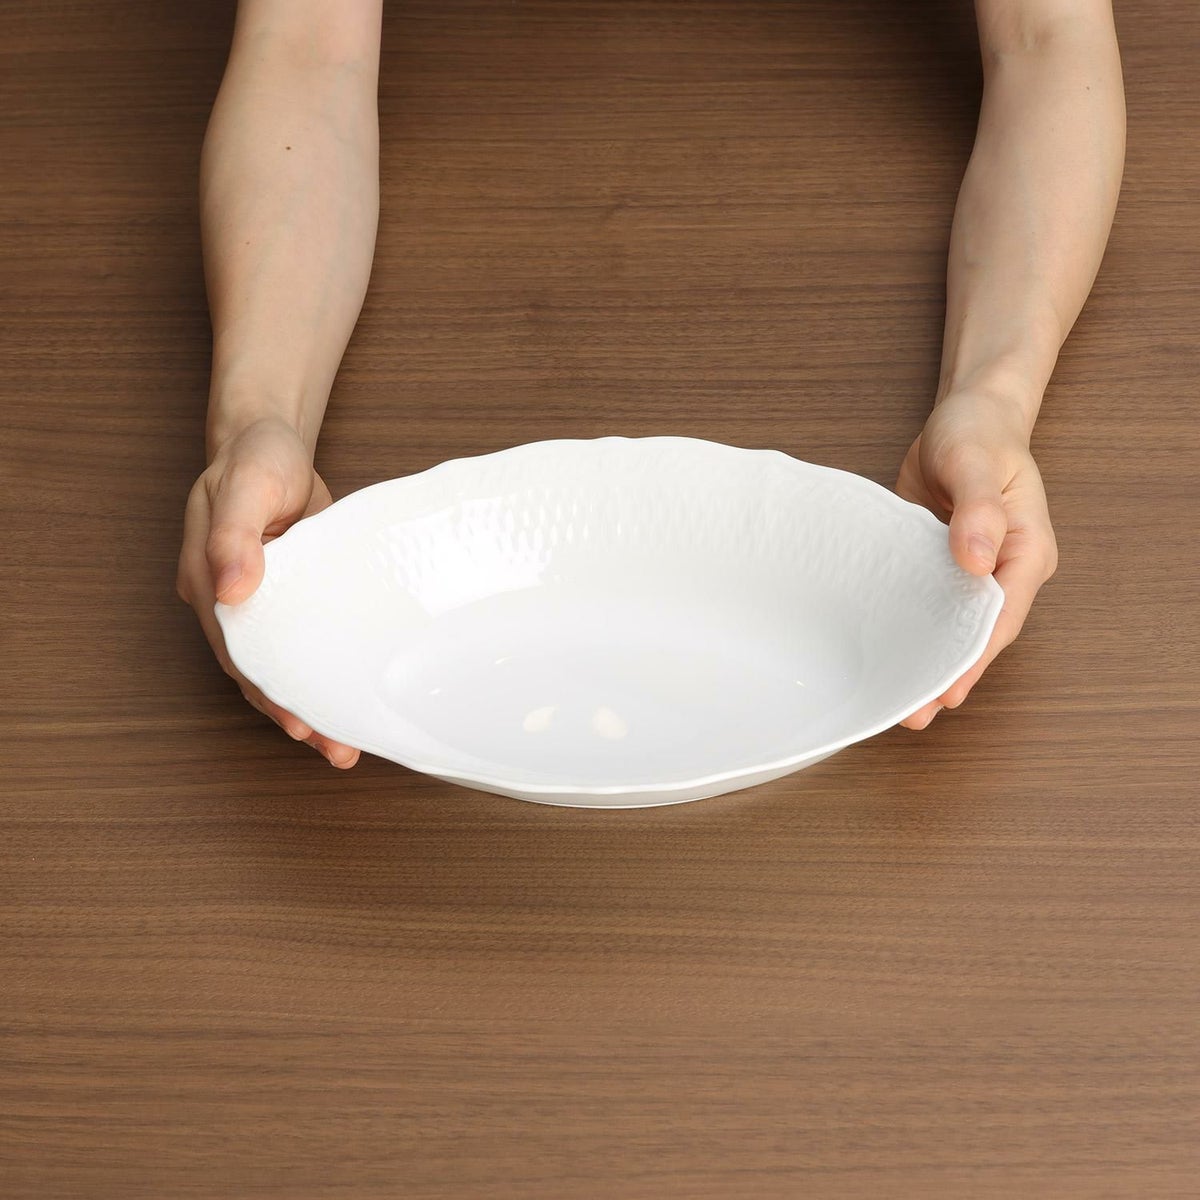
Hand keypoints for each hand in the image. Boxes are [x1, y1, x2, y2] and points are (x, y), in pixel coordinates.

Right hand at [177, 416, 360, 767]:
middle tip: (337, 748)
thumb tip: (232, 588)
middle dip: (293, 712)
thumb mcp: (246, 486)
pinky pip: (303, 641)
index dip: (266, 689)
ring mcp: (261, 602)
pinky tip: (348, 696)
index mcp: (209, 580)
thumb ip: (236, 535)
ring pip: (281, 663)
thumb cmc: (257, 459)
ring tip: (344, 745)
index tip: (298, 723)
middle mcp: (230, 601)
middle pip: (258, 668)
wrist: (273, 444)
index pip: (238, 648)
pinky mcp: (293, 597)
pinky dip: (321, 670)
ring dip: (309, 703)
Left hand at [895, 390, 1057, 729]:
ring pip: (950, 626)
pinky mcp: (938, 567)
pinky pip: (926, 606)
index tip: (948, 688)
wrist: (963, 417)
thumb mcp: (974, 461)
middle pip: (977, 633)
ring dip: (927, 661)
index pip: (1000, 616)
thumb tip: (976, 560)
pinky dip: (910, 632)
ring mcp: (970, 572)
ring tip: (899, 704)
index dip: (973, 656)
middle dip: (948, 673)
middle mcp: (1001, 570)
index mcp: (1025, 552)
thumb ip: (978, 509)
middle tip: (914, 713)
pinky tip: (887, 657)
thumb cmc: (977, 433)